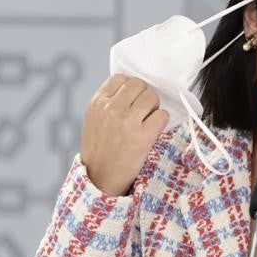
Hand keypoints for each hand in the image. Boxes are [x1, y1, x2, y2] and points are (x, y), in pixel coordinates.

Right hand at [80, 74, 167, 195]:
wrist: (100, 177)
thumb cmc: (100, 148)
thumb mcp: (94, 119)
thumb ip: (108, 101)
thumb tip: (133, 86)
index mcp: (97, 103)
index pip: (121, 78)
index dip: (131, 88)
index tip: (132, 99)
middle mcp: (111, 109)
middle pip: (139, 85)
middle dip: (144, 95)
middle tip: (142, 110)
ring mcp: (127, 122)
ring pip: (152, 97)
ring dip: (154, 108)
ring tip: (147, 120)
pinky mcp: (143, 137)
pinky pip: (162, 115)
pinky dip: (161, 121)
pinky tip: (153, 130)